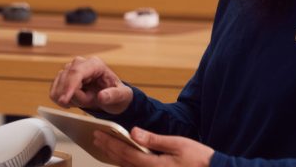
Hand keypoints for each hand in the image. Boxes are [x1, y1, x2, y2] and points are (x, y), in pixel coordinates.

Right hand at [49, 56, 132, 113]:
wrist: (111, 97)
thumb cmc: (118, 95)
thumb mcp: (122, 96)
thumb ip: (114, 95)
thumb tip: (102, 96)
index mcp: (95, 64)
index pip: (77, 72)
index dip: (69, 86)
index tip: (64, 99)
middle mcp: (80, 63)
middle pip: (66, 80)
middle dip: (76, 97)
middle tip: (91, 101)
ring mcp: (69, 70)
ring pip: (58, 87)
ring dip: (71, 100)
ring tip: (86, 100)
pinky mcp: (62, 78)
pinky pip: (53, 91)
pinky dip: (62, 100)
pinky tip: (74, 102)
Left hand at [94, 127, 213, 166]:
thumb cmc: (200, 159)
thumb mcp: (178, 144)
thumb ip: (154, 139)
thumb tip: (133, 132)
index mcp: (155, 166)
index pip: (126, 154)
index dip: (110, 144)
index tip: (99, 134)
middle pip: (123, 163)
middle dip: (108, 149)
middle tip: (96, 138)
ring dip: (114, 157)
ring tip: (103, 146)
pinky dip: (125, 163)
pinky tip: (121, 157)